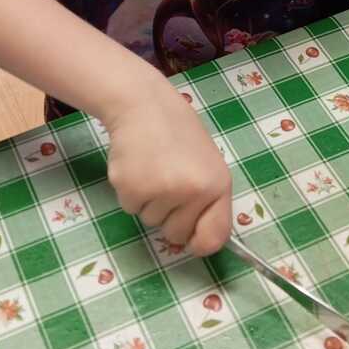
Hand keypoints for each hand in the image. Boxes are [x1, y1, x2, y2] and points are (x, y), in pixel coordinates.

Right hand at [105, 73, 231, 255]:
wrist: (144, 105)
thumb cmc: (179, 134)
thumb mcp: (207, 164)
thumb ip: (208, 200)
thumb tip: (202, 241)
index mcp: (218, 185)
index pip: (214, 238)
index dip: (200, 243)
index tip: (192, 238)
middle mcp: (193, 192)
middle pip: (177, 235)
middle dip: (170, 216)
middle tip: (168, 180)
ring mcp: (161, 191)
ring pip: (151, 221)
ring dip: (149, 201)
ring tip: (153, 166)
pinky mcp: (131, 189)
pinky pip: (130, 208)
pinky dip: (131, 192)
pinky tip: (137, 165)